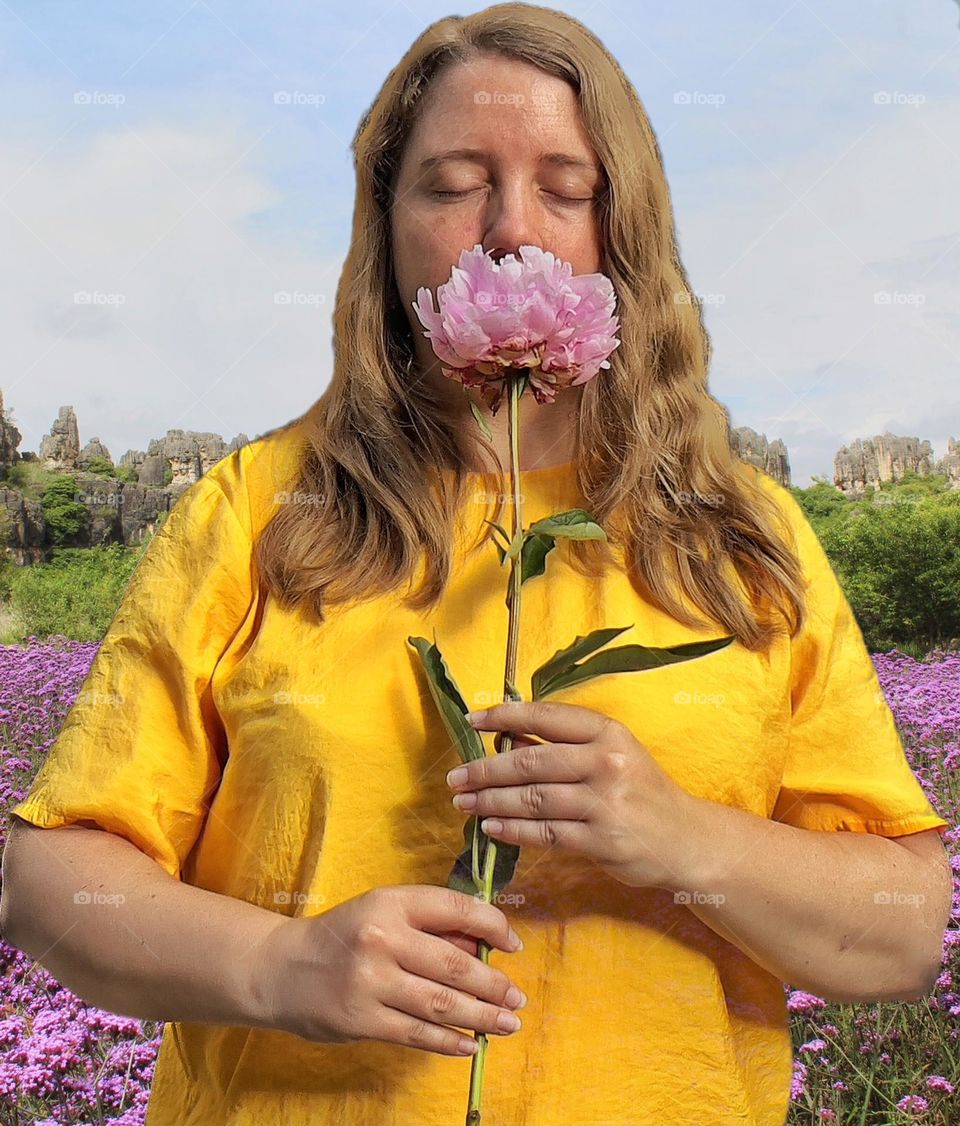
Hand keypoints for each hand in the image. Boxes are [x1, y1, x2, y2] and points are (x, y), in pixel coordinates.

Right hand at [251, 885, 526, 1056]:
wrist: (282, 968)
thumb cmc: (345, 936)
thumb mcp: (383, 913)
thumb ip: (429, 927)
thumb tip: (485, 949)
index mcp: (391, 902)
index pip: (455, 908)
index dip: (493, 925)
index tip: (514, 944)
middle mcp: (382, 938)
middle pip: (455, 964)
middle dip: (494, 984)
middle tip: (517, 998)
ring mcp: (371, 981)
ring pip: (441, 1004)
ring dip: (482, 1017)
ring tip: (506, 1023)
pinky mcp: (361, 1020)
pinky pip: (417, 1034)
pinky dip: (449, 1043)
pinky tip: (470, 1046)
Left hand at [448, 700, 698, 890]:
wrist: (686, 838)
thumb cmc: (641, 790)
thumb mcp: (614, 753)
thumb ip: (566, 744)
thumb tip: (506, 738)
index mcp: (607, 732)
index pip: (544, 717)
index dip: (502, 717)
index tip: (472, 721)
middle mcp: (606, 762)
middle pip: (529, 762)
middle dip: (484, 770)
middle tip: (455, 777)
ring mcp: (604, 802)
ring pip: (532, 799)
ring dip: (490, 802)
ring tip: (464, 804)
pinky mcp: (601, 840)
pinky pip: (545, 833)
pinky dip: (513, 831)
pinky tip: (491, 828)